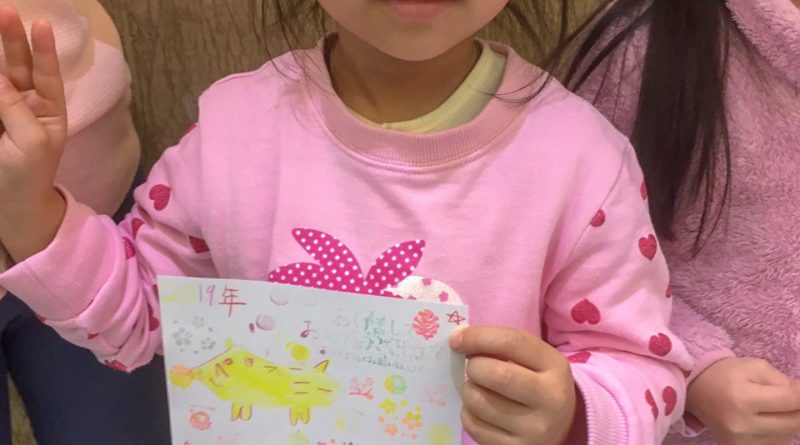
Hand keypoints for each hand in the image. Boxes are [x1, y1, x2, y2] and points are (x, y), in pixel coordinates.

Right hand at [0, 6, 66, 260]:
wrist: (11, 206)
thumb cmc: (28, 175)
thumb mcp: (28, 142)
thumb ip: (13, 108)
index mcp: (49, 111)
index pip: (46, 74)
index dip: (44, 49)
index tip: (42, 24)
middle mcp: (26, 105)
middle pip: (18, 65)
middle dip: (11, 39)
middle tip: (5, 11)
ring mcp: (3, 111)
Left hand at [450, 326, 578, 444]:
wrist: (559, 429)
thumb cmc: (537, 383)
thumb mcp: (534, 360)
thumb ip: (504, 347)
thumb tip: (460, 340)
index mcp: (556, 367)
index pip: (512, 342)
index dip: (478, 337)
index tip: (456, 339)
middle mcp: (551, 399)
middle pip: (496, 374)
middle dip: (473, 367)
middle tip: (473, 368)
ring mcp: (534, 429)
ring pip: (479, 401)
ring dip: (468, 391)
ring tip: (478, 389)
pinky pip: (473, 425)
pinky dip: (468, 413)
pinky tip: (481, 411)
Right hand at [687, 358, 799, 444]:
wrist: (697, 392)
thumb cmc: (727, 375)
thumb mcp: (755, 367)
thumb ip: (783, 380)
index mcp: (742, 398)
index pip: (792, 401)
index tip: (799, 389)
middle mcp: (741, 425)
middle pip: (793, 423)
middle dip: (798, 410)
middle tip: (791, 400)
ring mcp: (739, 441)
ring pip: (786, 437)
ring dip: (788, 423)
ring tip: (774, 409)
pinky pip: (773, 444)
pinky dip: (777, 433)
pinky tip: (767, 421)